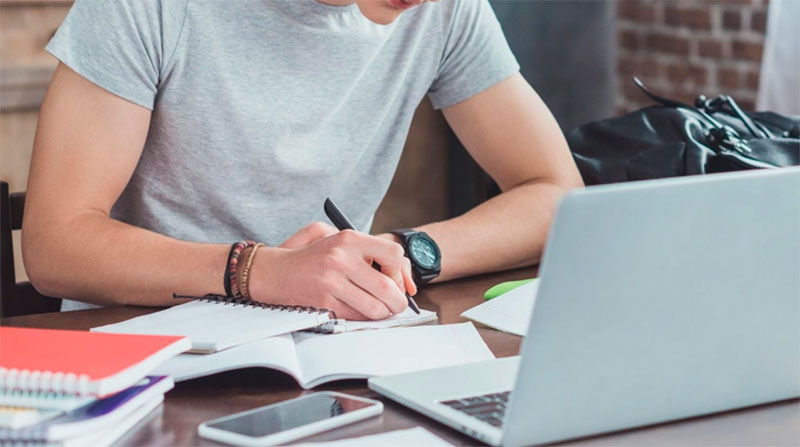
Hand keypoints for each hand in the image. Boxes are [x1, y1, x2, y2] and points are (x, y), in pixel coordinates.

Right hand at [248, 225, 414, 319]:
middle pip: (387, 287)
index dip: (400, 271)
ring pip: (374, 307)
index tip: (395, 279)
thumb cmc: (312, 256)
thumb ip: (370, 250)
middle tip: (398, 305)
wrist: (275, 272)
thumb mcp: (336, 237)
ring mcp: (331, 281)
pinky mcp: (323, 301)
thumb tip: (404, 278)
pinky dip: (363, 318)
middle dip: (398, 302)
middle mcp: (341, 258)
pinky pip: (355, 316)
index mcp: (348, 239)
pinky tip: (360, 311)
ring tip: (380, 310)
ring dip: (382, 313)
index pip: (393, 253)